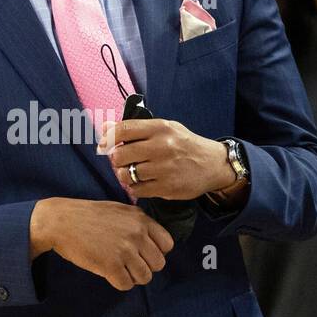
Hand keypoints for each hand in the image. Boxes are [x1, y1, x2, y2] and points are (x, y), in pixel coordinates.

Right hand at [30, 198, 173, 290]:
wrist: (61, 221)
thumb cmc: (88, 215)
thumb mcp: (119, 210)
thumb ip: (138, 223)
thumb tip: (153, 242)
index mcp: (141, 220)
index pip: (167, 245)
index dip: (156, 252)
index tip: (143, 253)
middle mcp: (137, 235)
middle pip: (158, 264)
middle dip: (145, 267)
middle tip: (129, 264)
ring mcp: (125, 251)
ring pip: (145, 277)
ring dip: (133, 277)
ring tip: (120, 269)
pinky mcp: (111, 265)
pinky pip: (127, 285)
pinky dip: (119, 283)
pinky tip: (110, 273)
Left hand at [100, 118, 234, 199]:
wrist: (213, 164)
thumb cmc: (185, 145)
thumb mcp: (165, 129)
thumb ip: (136, 128)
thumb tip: (105, 127)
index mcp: (160, 128)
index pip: (123, 130)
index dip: (108, 138)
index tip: (103, 145)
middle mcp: (162, 147)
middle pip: (121, 154)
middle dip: (116, 159)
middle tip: (123, 161)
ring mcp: (164, 168)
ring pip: (127, 174)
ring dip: (124, 175)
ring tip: (132, 172)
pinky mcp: (167, 187)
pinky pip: (137, 189)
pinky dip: (135, 187)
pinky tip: (142, 182)